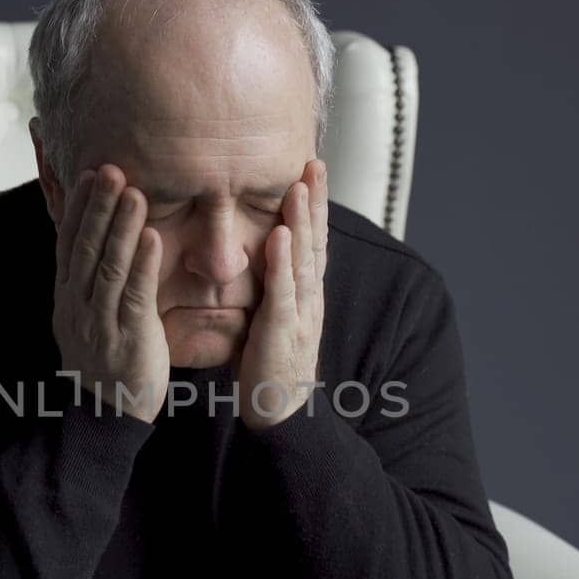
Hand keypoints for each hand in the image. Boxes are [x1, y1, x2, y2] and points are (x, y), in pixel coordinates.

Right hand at [52, 164, 169, 423]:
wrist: (105, 414)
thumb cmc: (104, 362)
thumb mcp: (83, 318)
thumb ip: (87, 282)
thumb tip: (92, 243)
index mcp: (67, 298)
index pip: (69, 244)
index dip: (78, 208)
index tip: (88, 175)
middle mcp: (78, 306)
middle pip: (86, 247)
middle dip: (98, 206)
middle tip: (110, 169)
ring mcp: (100, 322)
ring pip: (108, 266)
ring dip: (120, 226)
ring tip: (133, 192)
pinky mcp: (129, 337)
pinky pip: (134, 295)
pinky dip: (142, 264)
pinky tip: (151, 238)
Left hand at [236, 158, 327, 430]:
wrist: (279, 416)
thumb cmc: (270, 367)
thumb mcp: (274, 319)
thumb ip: (273, 289)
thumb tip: (263, 258)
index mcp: (306, 295)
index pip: (313, 242)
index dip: (314, 207)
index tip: (311, 171)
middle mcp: (309, 299)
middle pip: (315, 242)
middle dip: (315, 202)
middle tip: (314, 163)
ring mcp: (300, 314)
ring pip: (303, 260)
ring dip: (301, 221)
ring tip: (298, 186)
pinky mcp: (282, 332)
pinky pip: (283, 292)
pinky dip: (281, 262)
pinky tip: (278, 236)